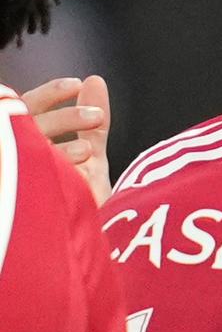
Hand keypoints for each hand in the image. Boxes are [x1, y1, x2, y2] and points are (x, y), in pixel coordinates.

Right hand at [23, 74, 112, 204]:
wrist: (77, 250)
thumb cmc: (80, 200)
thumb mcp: (88, 158)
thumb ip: (90, 124)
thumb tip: (95, 81)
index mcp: (25, 143)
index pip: (27, 107)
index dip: (50, 94)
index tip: (76, 83)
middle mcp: (16, 153)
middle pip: (30, 126)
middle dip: (65, 119)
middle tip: (97, 117)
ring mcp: (15, 173)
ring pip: (29, 149)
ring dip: (60, 147)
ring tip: (88, 151)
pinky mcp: (18, 194)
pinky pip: (30, 176)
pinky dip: (54, 172)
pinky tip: (74, 174)